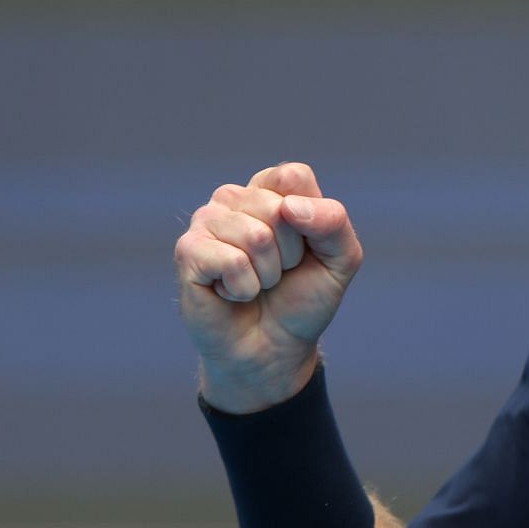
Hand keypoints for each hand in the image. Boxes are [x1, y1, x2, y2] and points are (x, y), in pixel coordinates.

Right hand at [174, 161, 363, 411]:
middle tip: (277, 274)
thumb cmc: (302, 300)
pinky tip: (231, 293)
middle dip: (289, 254)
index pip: (294, 177)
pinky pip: (232, 261)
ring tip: (256, 284)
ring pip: (256, 237)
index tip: (304, 249)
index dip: (311, 221)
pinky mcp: (188, 251)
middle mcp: (234, 197)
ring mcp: (206, 221)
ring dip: (267, 275)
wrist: (273, 349)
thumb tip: (288, 207)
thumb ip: (333, 222)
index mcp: (270, 189)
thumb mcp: (340, 259)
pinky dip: (243, 289)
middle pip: (278, 209)